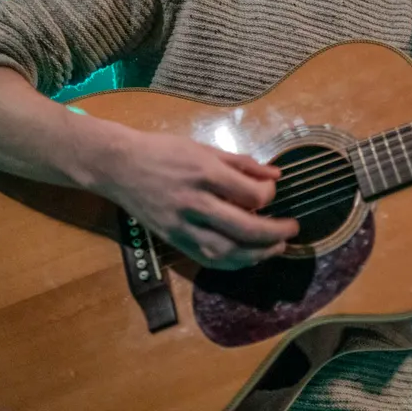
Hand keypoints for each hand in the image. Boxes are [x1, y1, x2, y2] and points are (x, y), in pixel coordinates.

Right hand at [98, 129, 298, 270]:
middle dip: (274, 233)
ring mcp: (181, 225)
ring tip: (276, 248)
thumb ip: (242, 163)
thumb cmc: (165, 151)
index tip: (272, 191)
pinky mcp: (172, 240)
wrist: (119, 167)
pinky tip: (248, 257)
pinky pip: (206, 259)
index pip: (250, 195)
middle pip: (243, 228)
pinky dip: (232, 262)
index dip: (270, 196)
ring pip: (226, 251)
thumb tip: (276, 175)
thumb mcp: (205, 148)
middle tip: (292, 230)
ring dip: (256, 255)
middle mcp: (194, 202)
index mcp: (205, 173)